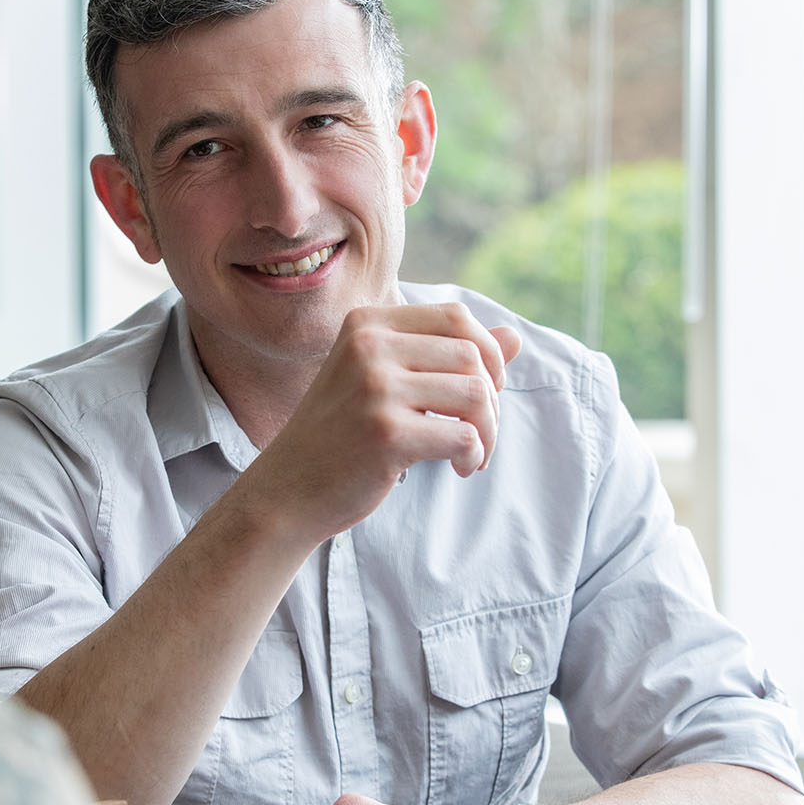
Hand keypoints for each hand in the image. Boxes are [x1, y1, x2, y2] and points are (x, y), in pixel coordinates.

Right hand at [237, 304, 521, 546]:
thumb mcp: (384, 381)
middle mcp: (369, 347)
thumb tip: (515, 336)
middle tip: (479, 431)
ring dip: (489, 430)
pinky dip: (475, 455)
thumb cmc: (341, 434)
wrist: (288, 489)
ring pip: (476, 393)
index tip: (484, 389)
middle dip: (492, 398)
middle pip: (472, 355)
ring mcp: (375, 389)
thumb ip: (444, 354)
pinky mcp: (386, 434)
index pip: (455, 316)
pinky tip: (459, 468)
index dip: (486, 351)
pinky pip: (465, 435)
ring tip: (473, 453)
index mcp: (366, 324)